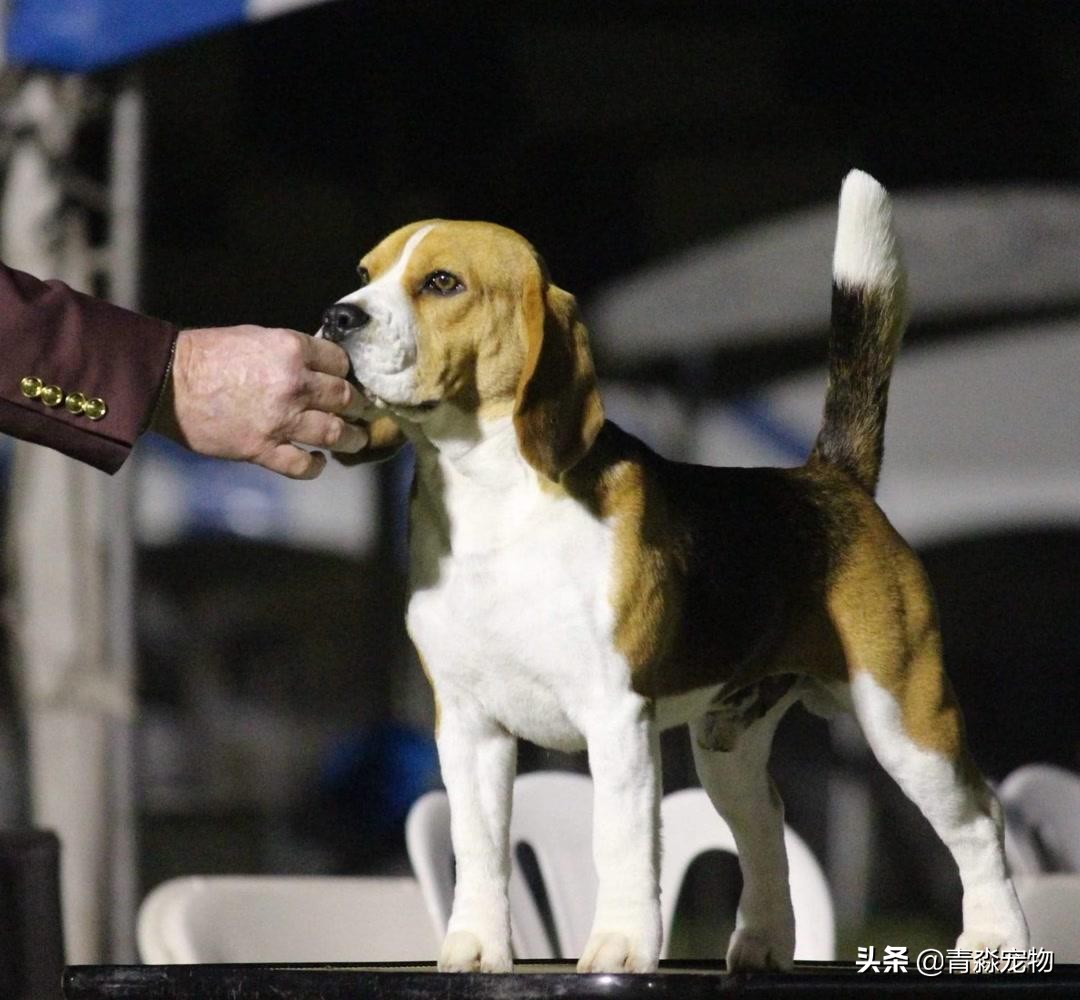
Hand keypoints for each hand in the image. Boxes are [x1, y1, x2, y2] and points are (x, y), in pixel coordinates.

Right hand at [151, 325, 368, 478]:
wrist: (168, 381)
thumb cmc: (208, 355)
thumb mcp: (256, 338)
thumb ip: (290, 353)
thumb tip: (317, 366)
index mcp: (292, 350)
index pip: (340, 363)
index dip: (345, 373)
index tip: (346, 380)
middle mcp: (294, 384)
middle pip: (345, 398)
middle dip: (357, 405)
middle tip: (360, 411)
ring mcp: (281, 419)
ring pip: (335, 433)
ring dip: (351, 438)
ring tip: (356, 439)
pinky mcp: (263, 448)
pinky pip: (302, 465)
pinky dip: (315, 466)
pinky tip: (318, 461)